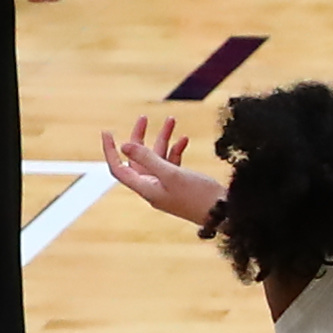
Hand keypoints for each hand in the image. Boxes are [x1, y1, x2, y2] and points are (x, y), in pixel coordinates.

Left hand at [101, 113, 223, 222]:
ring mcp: (166, 186)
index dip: (110, 151)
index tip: (108, 132)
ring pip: (157, 158)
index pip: (118, 168)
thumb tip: (124, 146)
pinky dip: (176, 150)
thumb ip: (148, 158)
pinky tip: (184, 139)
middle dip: (140, 138)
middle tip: (144, 118)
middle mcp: (152, 187)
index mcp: (145, 188)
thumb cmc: (198, 197)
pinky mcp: (180, 184)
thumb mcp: (171, 174)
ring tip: (171, 120)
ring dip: (163, 140)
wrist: (224, 214)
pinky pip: (172, 164)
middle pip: (138, 159)